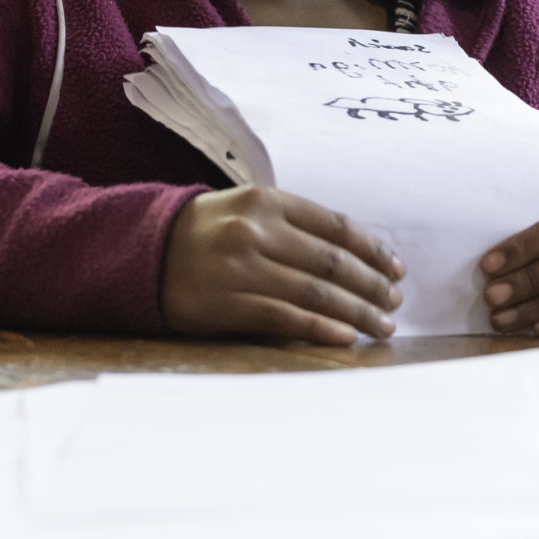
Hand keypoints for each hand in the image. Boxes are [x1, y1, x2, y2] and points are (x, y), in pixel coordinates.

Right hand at [161, 186, 404, 344]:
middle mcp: (256, 231)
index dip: (373, 250)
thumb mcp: (248, 209)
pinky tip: (346, 337)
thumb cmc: (207, 231)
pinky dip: (321, 328)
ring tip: (382, 325)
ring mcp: (240, 268)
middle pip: (332, 261)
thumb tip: (358, 255)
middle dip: (372, 285)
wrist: (141, 251)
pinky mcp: (225, 304)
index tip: (397, 269)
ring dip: (356, 311)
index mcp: (268, 201)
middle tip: (395, 302)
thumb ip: (296, 224)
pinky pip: (285, 317)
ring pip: (315, 291)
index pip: (336, 225)